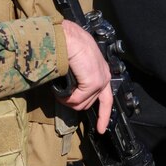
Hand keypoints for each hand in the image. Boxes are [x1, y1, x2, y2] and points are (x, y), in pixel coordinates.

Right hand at [61, 19, 111, 133]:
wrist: (67, 37)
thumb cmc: (68, 43)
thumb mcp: (76, 61)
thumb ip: (78, 76)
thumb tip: (69, 90)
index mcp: (101, 71)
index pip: (107, 99)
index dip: (104, 115)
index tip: (100, 129)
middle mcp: (104, 76)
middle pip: (89, 103)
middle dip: (73, 103)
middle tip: (61, 95)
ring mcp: (99, 80)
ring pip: (81, 104)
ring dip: (68, 101)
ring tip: (59, 91)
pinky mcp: (93, 83)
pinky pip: (76, 100)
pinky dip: (66, 98)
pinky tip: (60, 91)